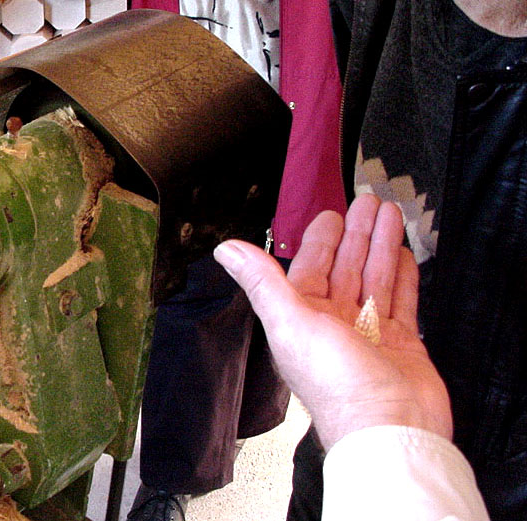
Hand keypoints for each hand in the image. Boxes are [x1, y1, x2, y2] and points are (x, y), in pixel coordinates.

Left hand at [214, 194, 451, 448]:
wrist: (390, 428)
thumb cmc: (338, 385)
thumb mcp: (290, 323)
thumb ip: (262, 282)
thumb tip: (226, 250)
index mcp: (303, 318)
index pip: (311, 267)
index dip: (321, 240)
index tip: (331, 214)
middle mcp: (335, 324)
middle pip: (347, 267)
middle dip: (358, 234)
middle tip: (370, 201)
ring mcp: (370, 333)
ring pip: (376, 278)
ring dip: (382, 246)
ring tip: (392, 214)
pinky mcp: (402, 344)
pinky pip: (402, 301)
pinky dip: (403, 276)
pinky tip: (405, 254)